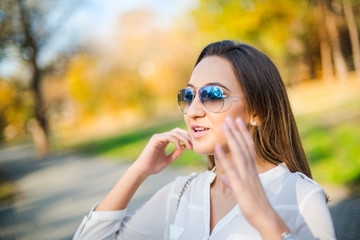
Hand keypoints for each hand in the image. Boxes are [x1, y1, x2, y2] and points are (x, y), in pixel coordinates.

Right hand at [133, 128, 192, 176]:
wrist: (144, 170)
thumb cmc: (154, 166)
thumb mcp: (169, 159)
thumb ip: (176, 153)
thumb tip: (185, 146)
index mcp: (164, 141)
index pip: (178, 134)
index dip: (186, 138)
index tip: (193, 146)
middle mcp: (161, 137)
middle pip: (177, 131)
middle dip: (187, 137)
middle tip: (193, 146)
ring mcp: (158, 137)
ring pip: (174, 133)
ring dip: (184, 139)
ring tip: (189, 147)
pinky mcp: (155, 139)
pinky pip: (169, 136)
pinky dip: (176, 141)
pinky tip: (180, 147)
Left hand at [215, 116, 288, 237]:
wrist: (265, 218)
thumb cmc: (255, 204)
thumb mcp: (243, 191)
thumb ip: (235, 182)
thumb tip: (226, 177)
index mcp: (252, 170)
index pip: (248, 147)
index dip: (244, 134)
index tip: (239, 122)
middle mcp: (250, 170)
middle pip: (244, 146)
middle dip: (237, 131)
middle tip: (230, 116)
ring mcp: (246, 176)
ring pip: (239, 153)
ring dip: (232, 138)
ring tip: (225, 125)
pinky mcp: (240, 185)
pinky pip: (231, 169)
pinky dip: (224, 158)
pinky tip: (218, 148)